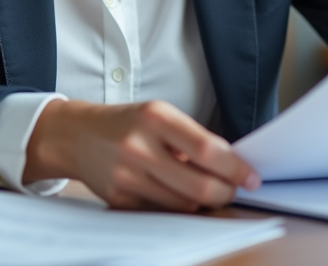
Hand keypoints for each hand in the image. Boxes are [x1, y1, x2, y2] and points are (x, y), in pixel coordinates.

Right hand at [22, 99, 260, 210]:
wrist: (76, 135)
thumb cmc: (126, 122)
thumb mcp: (159, 114)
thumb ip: (192, 139)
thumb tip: (231, 166)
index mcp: (156, 117)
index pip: (209, 150)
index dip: (236, 168)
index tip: (252, 177)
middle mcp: (140, 147)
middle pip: (200, 188)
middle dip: (225, 193)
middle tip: (233, 190)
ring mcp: (127, 176)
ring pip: (183, 205)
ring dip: (202, 203)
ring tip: (205, 189)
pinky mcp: (118, 199)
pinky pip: (161, 212)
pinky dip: (177, 207)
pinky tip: (177, 194)